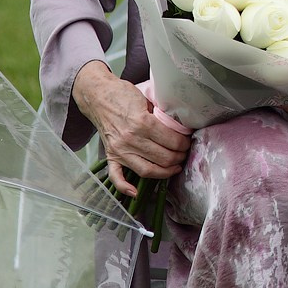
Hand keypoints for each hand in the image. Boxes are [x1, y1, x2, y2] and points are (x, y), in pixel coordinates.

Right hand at [74, 62, 190, 195]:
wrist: (97, 96)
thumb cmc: (123, 94)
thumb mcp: (147, 100)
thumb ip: (161, 116)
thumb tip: (180, 128)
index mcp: (142, 123)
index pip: (172, 141)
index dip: (185, 143)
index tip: (189, 141)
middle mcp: (130, 140)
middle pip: (163, 158)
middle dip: (179, 157)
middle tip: (185, 153)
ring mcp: (119, 150)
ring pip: (147, 170)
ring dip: (165, 172)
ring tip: (175, 167)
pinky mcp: (110, 155)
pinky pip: (116, 176)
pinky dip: (125, 187)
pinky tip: (136, 193)